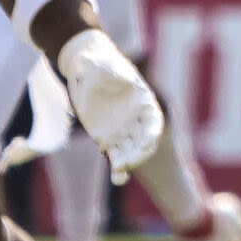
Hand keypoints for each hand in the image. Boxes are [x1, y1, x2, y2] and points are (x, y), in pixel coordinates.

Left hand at [56, 29, 162, 181]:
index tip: (148, 142)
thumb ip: (109, 70)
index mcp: (142, 101)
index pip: (153, 121)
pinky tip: (119, 177)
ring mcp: (122, 131)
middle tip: (127, 162)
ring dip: (128, 164)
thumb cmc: (100, 63)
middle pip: (144, 141)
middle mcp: (136, 119)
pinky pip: (116, 157)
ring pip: (131, 152)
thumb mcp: (104, 64)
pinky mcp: (107, 140)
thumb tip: (116, 75)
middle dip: (139, 153)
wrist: (87, 70)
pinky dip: (118, 168)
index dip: (152, 133)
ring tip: (120, 175)